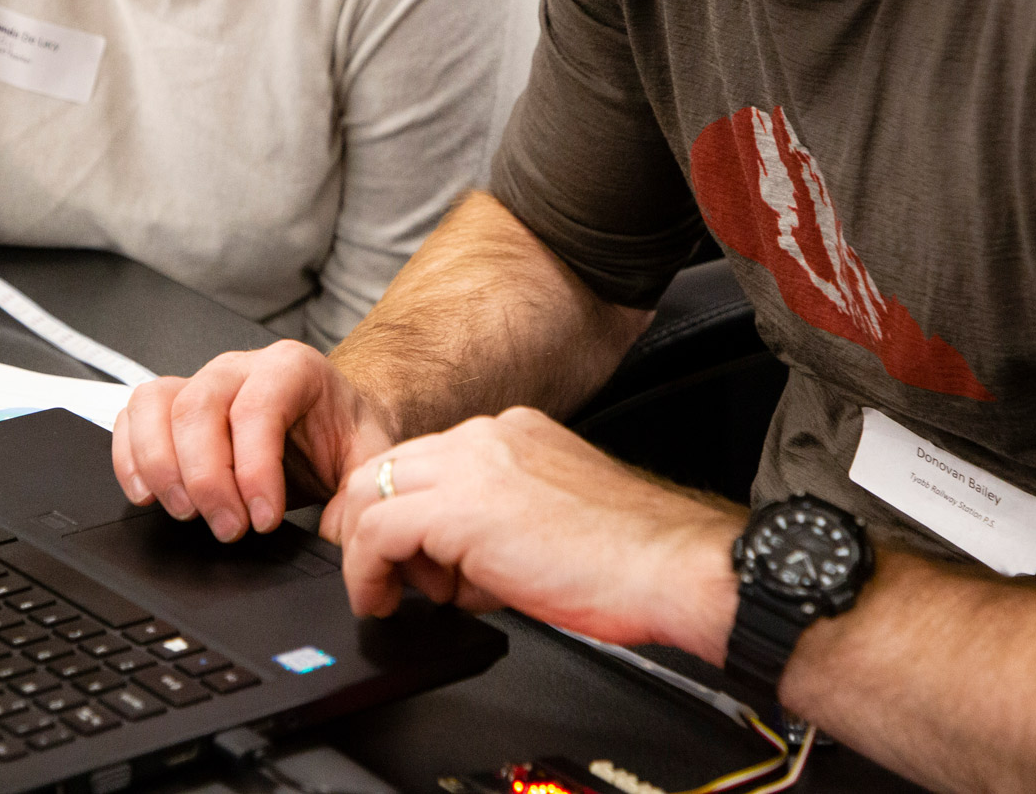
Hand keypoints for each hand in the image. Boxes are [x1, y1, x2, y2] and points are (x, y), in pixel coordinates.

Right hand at [111, 340, 397, 543]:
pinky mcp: (172, 403)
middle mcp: (240, 367)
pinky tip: (146, 494)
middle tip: (227, 528)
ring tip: (185, 513)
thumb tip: (338, 534)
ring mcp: (200, 380)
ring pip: (156, 405)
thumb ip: (359, 493)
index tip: (263, 520)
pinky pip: (134, 414)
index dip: (254, 469)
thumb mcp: (368, 458)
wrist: (332, 417)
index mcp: (292, 369)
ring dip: (161, 466)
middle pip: (199, 407)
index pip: (258, 409)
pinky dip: (130, 456)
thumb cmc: (344, 433)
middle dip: (206, 478)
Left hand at [333, 407, 743, 656]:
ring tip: (395, 594)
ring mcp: (472, 464)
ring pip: (370, 491)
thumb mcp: (547, 524)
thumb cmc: (629, 561)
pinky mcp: (460, 507)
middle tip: (390, 578)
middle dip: (377, 527)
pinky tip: (383, 600)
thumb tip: (456, 568)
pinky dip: (365, 571)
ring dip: (370, 551)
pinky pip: (375, 531)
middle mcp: (489, 436)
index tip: (407, 558)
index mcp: (514, 434)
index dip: (407, 514)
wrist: (669, 566)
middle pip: (386, 466)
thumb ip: (496, 526)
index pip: (425, 460)